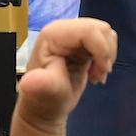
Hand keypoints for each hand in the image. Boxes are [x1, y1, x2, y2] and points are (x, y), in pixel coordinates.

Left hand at [15, 18, 115, 133]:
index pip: (89, 30)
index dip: (102, 50)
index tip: (102, 72)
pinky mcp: (82, 42)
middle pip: (100, 29)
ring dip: (107, 56)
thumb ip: (42, 84)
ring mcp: (73, 34)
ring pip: (105, 34)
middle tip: (98, 76)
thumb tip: (29, 83)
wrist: (45, 105)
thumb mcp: (45, 92)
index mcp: (53, 34)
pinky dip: (105, 57)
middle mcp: (64, 29)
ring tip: (95, 75)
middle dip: (105, 54)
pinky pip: (105, 41)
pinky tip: (95, 71)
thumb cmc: (45, 99)